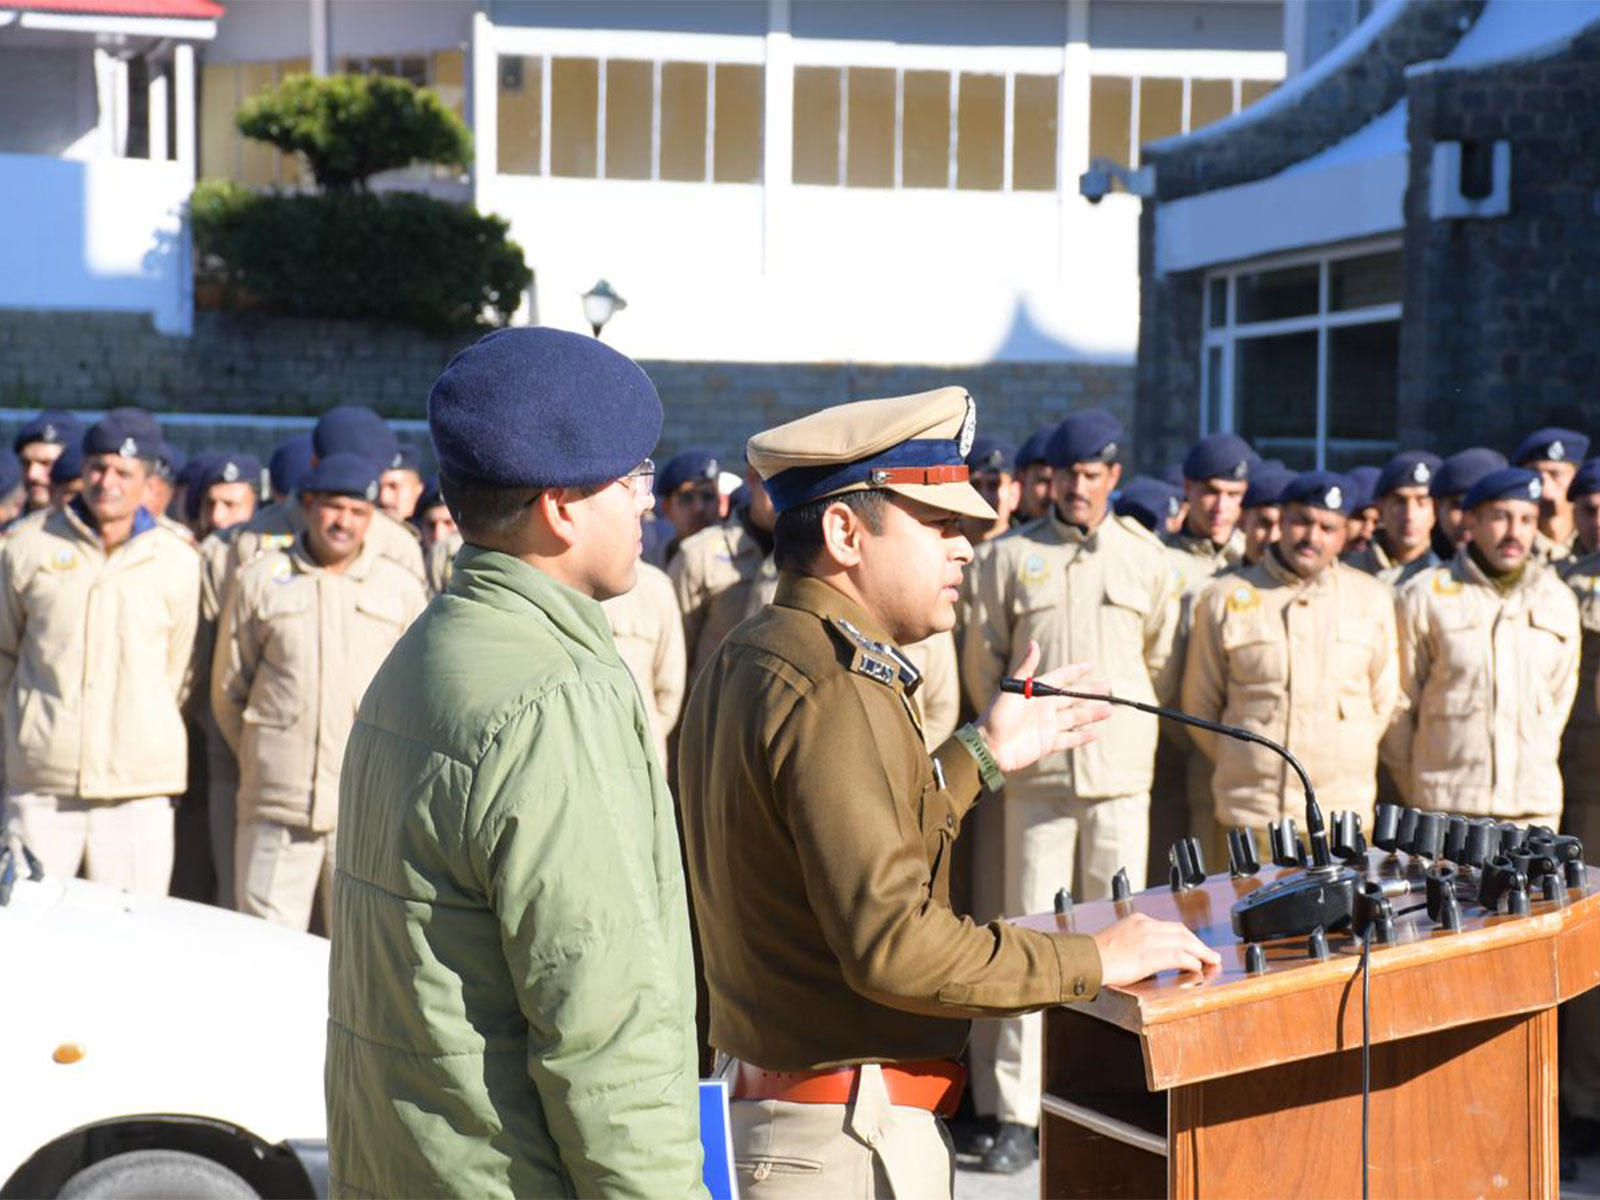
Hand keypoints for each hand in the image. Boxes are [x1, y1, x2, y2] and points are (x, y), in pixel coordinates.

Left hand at [975, 641, 1111, 773]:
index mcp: (1036, 692)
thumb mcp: (1011, 689)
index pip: (1060, 678)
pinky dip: (1082, 737)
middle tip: (1108, 688)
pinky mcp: (1047, 743)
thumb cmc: (997, 716)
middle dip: (1090, 693)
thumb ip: (1026, 668)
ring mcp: (1046, 726)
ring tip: (1109, 710)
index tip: (1090, 665)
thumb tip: (1034, 643)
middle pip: (1072, 698)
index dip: (1075, 671)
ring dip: (1092, 714)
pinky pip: (1069, 739)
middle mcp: (1044, 708)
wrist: (989, 747)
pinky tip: (1095, 734)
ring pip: (1075, 718)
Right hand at [1092, 912, 1220, 986]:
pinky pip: (1178, 956)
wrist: (1085, 960)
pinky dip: (1191, 961)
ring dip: (1201, 951)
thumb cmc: (1096, 955)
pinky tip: (1197, 967)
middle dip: (1198, 943)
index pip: (1169, 926)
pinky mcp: (1150, 956)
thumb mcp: (1118, 940)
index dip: (1186, 937)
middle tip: (1210, 953)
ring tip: (1211, 960)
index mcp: (1138, 921)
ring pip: (1184, 942)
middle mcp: (1146, 926)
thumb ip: (1135, 943)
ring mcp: (1149, 940)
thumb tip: (1147, 956)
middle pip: (1181, 932)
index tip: (1194, 945)